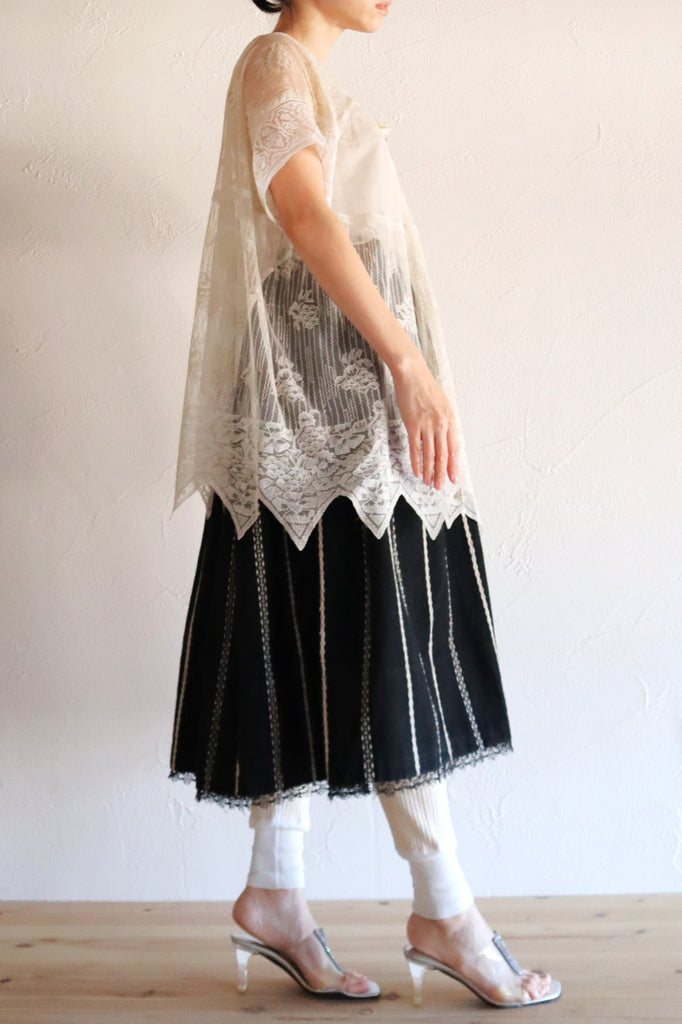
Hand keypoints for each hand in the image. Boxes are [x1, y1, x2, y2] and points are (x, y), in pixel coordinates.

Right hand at [390, 352, 459, 488]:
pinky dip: (416, 461)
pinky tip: (417, 470)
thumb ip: (444, 422)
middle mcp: (441, 424)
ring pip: (430, 454)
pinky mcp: (413, 424)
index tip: (452, 478)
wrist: (412, 374)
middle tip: (439, 486)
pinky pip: (415, 447)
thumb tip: (445, 438)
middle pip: (442, 454)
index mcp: (450, 420)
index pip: (453, 448)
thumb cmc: (426, 388)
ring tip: (428, 482)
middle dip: (441, 472)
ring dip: (429, 470)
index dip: (453, 465)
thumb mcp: (443, 404)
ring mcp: (427, 425)